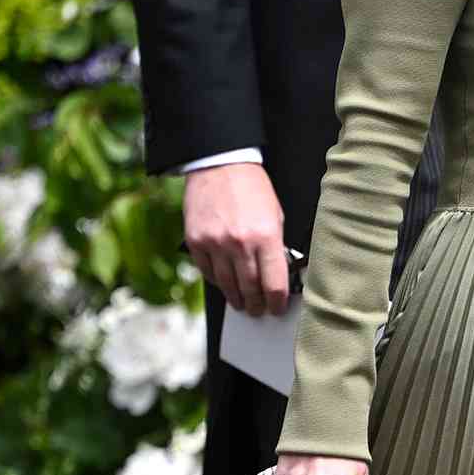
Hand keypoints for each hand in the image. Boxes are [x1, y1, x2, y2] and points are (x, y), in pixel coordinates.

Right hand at [183, 162, 287, 315]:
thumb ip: (276, 246)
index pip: (274, 284)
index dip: (277, 302)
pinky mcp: (196, 241)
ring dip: (237, 298)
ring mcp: (215, 243)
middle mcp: (240, 243)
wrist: (220, 164)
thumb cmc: (252, 188)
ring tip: (242, 304)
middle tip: (259, 310)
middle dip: (257, 304)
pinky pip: (207, 272)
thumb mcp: (276, 215)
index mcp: (266, 236)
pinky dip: (218, 282)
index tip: (277, 308)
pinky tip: (225, 285)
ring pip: (227, 285)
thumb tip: (277, 274)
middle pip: (250, 289)